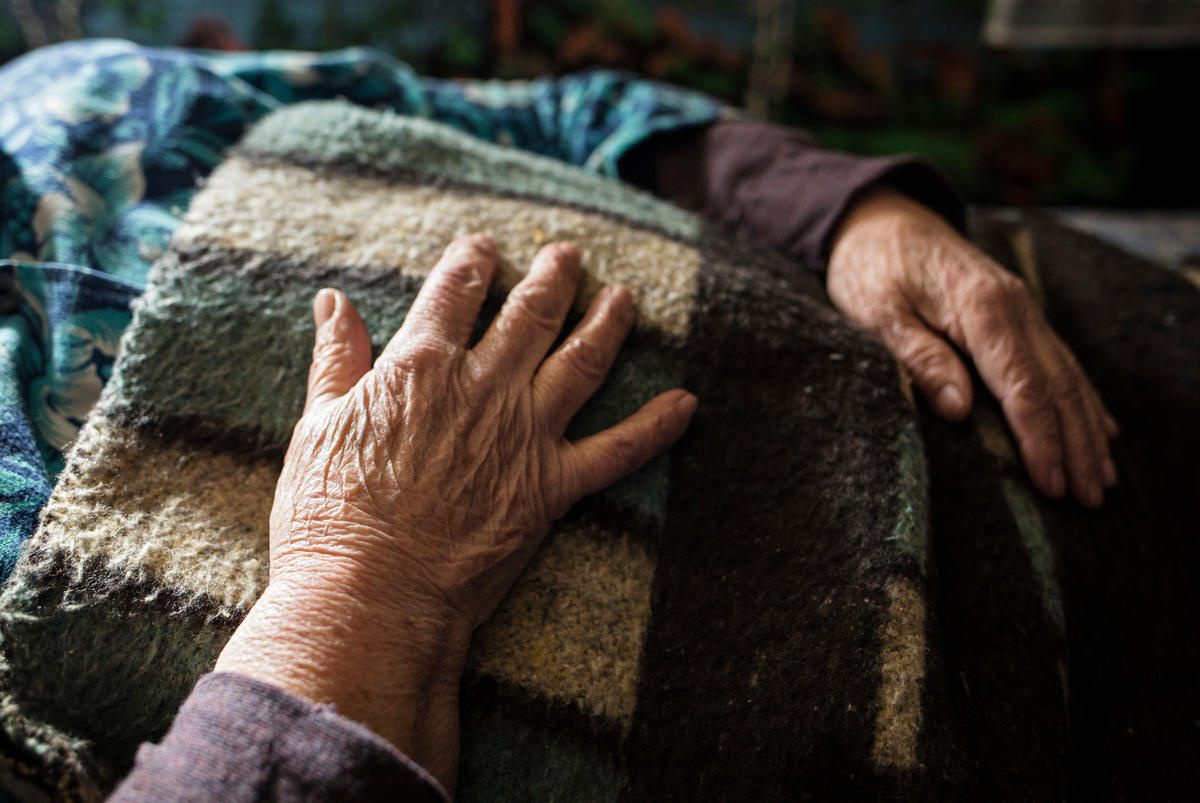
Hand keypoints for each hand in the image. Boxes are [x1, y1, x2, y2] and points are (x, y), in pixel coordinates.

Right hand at [214, 234, 695, 790]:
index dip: (472, 261)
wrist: (372, 594)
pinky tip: (686, 404)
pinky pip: (619, 451)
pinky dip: (655, 427)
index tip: (484, 247)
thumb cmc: (331, 516)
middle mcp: (484, 387)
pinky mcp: (552, 486)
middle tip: (567, 255)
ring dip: (608, 322)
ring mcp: (525, 434)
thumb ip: (336, 358)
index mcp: (421, 366)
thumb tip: (334, 301)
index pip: (455, 291)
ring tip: (623, 296)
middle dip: (552, 277)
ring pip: (582, 361)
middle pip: (530, 313)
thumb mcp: (318, 425)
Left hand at [827, 188, 1117, 507]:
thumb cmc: (871, 267)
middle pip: (1056, 385)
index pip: (1021, 383)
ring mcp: (1022, 309)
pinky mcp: (1017, 315)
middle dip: (1075, 445)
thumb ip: (919, 356)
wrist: (880, 219)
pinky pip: (1059, 361)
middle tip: (1088, 500)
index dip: (1039, 437)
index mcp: (981, 306)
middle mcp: (1015, 307)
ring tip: (1102, 480)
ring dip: (1086, 429)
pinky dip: (1082, 399)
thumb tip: (958, 409)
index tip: (1051, 483)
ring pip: (1066, 376)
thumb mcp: (878, 311)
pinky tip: (1099, 430)